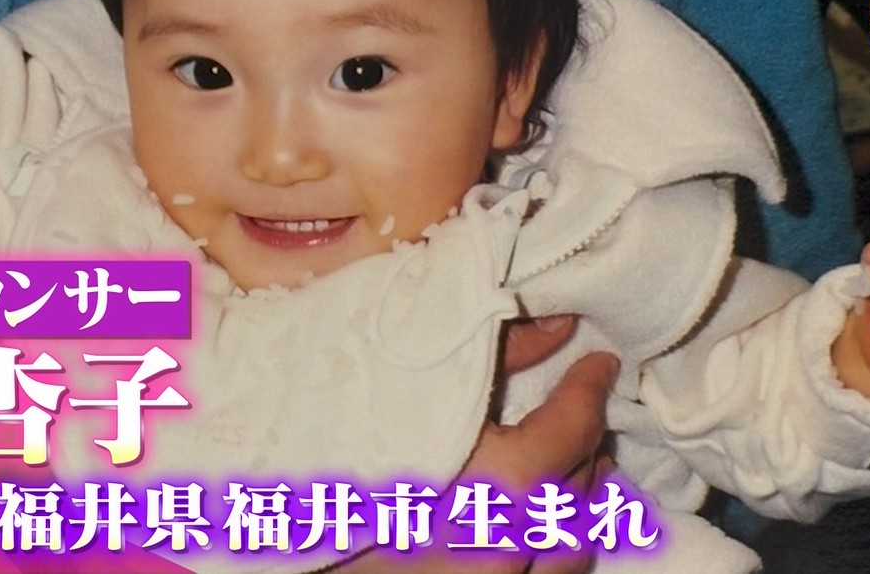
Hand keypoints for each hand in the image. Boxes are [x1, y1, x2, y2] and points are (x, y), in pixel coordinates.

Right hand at [339, 316, 619, 573]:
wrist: (271, 540)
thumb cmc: (330, 450)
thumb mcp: (411, 384)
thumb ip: (495, 351)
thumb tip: (558, 322)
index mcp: (501, 485)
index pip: (575, 426)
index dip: (590, 387)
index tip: (599, 365)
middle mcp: (507, 547)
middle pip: (576, 487)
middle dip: (586, 442)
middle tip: (584, 407)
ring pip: (568, 547)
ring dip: (578, 502)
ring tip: (582, 470)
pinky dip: (553, 547)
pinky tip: (542, 527)